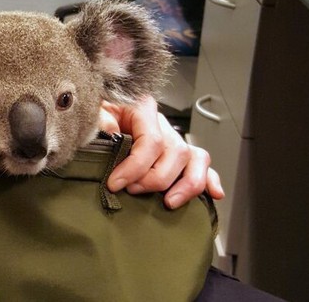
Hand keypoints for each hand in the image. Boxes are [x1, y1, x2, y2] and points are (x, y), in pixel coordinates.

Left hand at [99, 97, 223, 208]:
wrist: (101, 106)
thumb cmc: (97, 109)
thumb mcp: (94, 108)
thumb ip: (101, 119)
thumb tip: (112, 132)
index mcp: (143, 108)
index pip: (151, 141)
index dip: (135, 167)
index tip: (115, 184)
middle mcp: (162, 122)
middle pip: (175, 153)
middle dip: (155, 179)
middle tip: (132, 191)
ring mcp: (172, 137)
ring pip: (194, 158)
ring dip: (186, 184)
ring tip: (168, 202)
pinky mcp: (177, 151)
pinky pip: (201, 162)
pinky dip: (209, 179)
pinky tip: (213, 194)